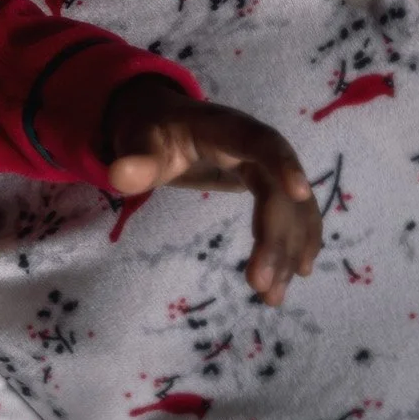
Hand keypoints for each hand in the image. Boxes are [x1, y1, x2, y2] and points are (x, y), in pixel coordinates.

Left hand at [105, 76, 320, 303]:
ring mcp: (264, 166)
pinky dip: (294, 243)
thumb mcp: (138, 142)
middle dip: (274, 238)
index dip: (283, 163)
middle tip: (260, 284)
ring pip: (289, 209)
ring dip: (287, 251)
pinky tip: (295, 273)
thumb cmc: (151, 132)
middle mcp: (255, 146)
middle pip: (276, 191)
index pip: (260, 141)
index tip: (299, 193)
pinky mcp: (266, 185)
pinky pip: (289, 214)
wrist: (162, 123)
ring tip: (272, 296)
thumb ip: (135, 160)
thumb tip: (119, 176)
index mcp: (226, 128)